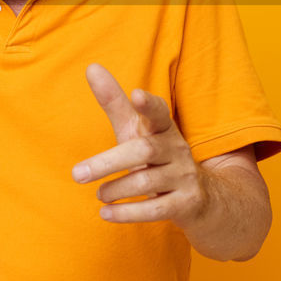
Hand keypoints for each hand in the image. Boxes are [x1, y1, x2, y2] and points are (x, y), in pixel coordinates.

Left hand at [72, 63, 209, 227]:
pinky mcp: (186, 204)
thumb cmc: (157, 157)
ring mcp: (184, 177)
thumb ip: (114, 103)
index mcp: (163, 129)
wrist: (204, 198)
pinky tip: (105, 213)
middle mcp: (177, 149)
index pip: (159, 112)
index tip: (137, 93)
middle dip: (109, 162)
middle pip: (144, 150)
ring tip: (98, 194)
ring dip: (117, 189)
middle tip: (76, 174)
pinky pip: (156, 209)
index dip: (149, 104)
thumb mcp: (136, 130)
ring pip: (147, 181)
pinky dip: (128, 213)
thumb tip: (91, 67)